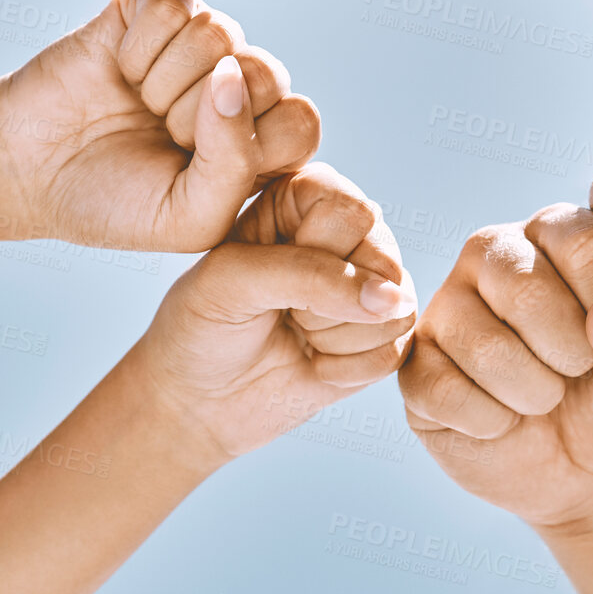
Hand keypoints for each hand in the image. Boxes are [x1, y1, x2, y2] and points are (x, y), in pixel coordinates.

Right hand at [0, 0, 320, 253]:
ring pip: (218, 36)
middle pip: (266, 73)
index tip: (193, 171)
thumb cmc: (114, 204)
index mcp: (265, 142)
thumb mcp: (187, 219)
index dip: (245, 146)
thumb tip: (233, 75)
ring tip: (139, 103)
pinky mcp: (161, 8)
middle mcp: (244, 87)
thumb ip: (233, 167)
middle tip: (160, 134)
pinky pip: (173, 9)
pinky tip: (120, 71)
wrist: (27, 168)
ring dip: (162, 83)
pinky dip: (136, 50)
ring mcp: (205, 44)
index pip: (300, 123)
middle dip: (197, 116)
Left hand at [134, 164, 416, 467]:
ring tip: (294, 333)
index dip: (315, 255)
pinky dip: (345, 369)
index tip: (265, 276)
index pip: (353, 212)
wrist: (196, 398)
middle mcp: (347, 232)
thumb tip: (394, 300)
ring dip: (335, 338)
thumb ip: (308, 276)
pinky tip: (311, 362)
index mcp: (305, 196)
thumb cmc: (199, 327)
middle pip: (385, 261)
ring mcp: (370, 283)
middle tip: (279, 312)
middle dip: (326, 304)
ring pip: (396, 308)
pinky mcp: (383, 333)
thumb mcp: (232, 283)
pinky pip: (396, 350)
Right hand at [398, 205, 592, 529]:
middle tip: (579, 371)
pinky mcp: (415, 364)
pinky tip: (503, 420)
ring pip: (481, 345)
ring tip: (545, 396)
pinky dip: (490, 423)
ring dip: (533, 393)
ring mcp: (447, 306)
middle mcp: (494, 252)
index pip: (585, 244)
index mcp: (558, 228)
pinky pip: (442, 391)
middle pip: (525, 289)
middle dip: (570, 354)